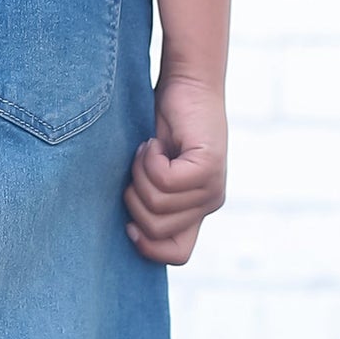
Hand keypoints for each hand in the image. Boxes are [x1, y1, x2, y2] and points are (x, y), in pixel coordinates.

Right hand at [124, 74, 226, 265]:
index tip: (129, 221)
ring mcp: (213, 187)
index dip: (148, 246)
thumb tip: (126, 231)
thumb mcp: (150, 172)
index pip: (178, 254)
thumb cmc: (161, 125)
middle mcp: (209, 203)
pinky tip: (156, 143)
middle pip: (156, 230)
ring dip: (140, 174)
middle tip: (141, 167)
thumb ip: (148, 200)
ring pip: (158, 205)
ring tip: (150, 151)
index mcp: (196, 210)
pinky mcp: (208, 167)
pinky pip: (164, 181)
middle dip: (134, 199)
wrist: (185, 84)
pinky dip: (148, 160)